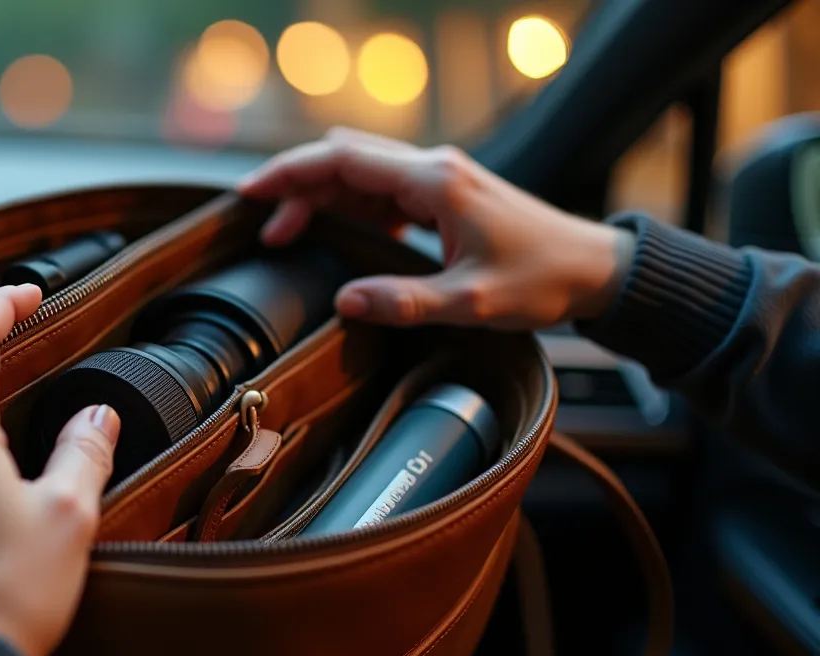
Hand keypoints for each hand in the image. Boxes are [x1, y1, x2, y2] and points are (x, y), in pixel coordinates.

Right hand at [238, 127, 634, 329]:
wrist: (595, 269)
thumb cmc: (543, 280)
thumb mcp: (471, 303)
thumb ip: (404, 302)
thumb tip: (345, 301)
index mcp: (434, 183)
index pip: (343, 161)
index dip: (290, 174)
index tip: (250, 192)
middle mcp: (433, 169)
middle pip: (344, 162)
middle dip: (297, 187)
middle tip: (261, 224)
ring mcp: (439, 180)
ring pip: (360, 176)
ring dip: (321, 199)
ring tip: (287, 235)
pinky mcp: (445, 196)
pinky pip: (382, 192)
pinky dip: (349, 208)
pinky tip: (334, 235)